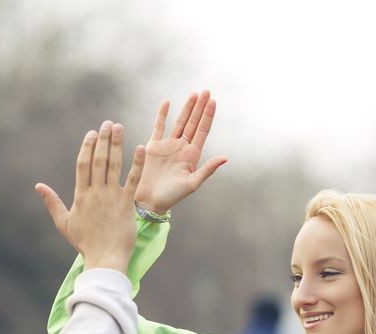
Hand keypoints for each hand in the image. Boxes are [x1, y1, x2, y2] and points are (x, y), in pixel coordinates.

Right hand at [36, 120, 144, 271]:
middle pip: (99, 160)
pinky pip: (134, 179)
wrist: (105, 259)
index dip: (87, 146)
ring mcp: (112, 197)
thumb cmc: (85, 243)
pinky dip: (137, 163)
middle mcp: (96, 192)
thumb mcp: (64, 223)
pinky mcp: (127, 203)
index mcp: (81, 195)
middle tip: (107, 123)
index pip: (83, 164)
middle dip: (103, 139)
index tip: (92, 133)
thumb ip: (52, 202)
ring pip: (114, 165)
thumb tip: (38, 186)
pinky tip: (141, 147)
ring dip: (117, 144)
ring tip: (119, 127)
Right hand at [134, 90, 227, 215]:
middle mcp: (181, 147)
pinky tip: (167, 103)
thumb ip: (207, 169)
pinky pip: (159, 126)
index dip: (208, 116)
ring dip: (187, 108)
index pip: (202, 131)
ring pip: (179, 122)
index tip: (213, 101)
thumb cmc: (172, 196)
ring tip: (194, 94)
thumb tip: (225, 158)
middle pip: (193, 123)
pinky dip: (162, 115)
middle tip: (206, 91)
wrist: (150, 201)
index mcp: (192, 155)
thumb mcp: (192, 184)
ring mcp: (168, 145)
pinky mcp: (154, 146)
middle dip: (200, 107)